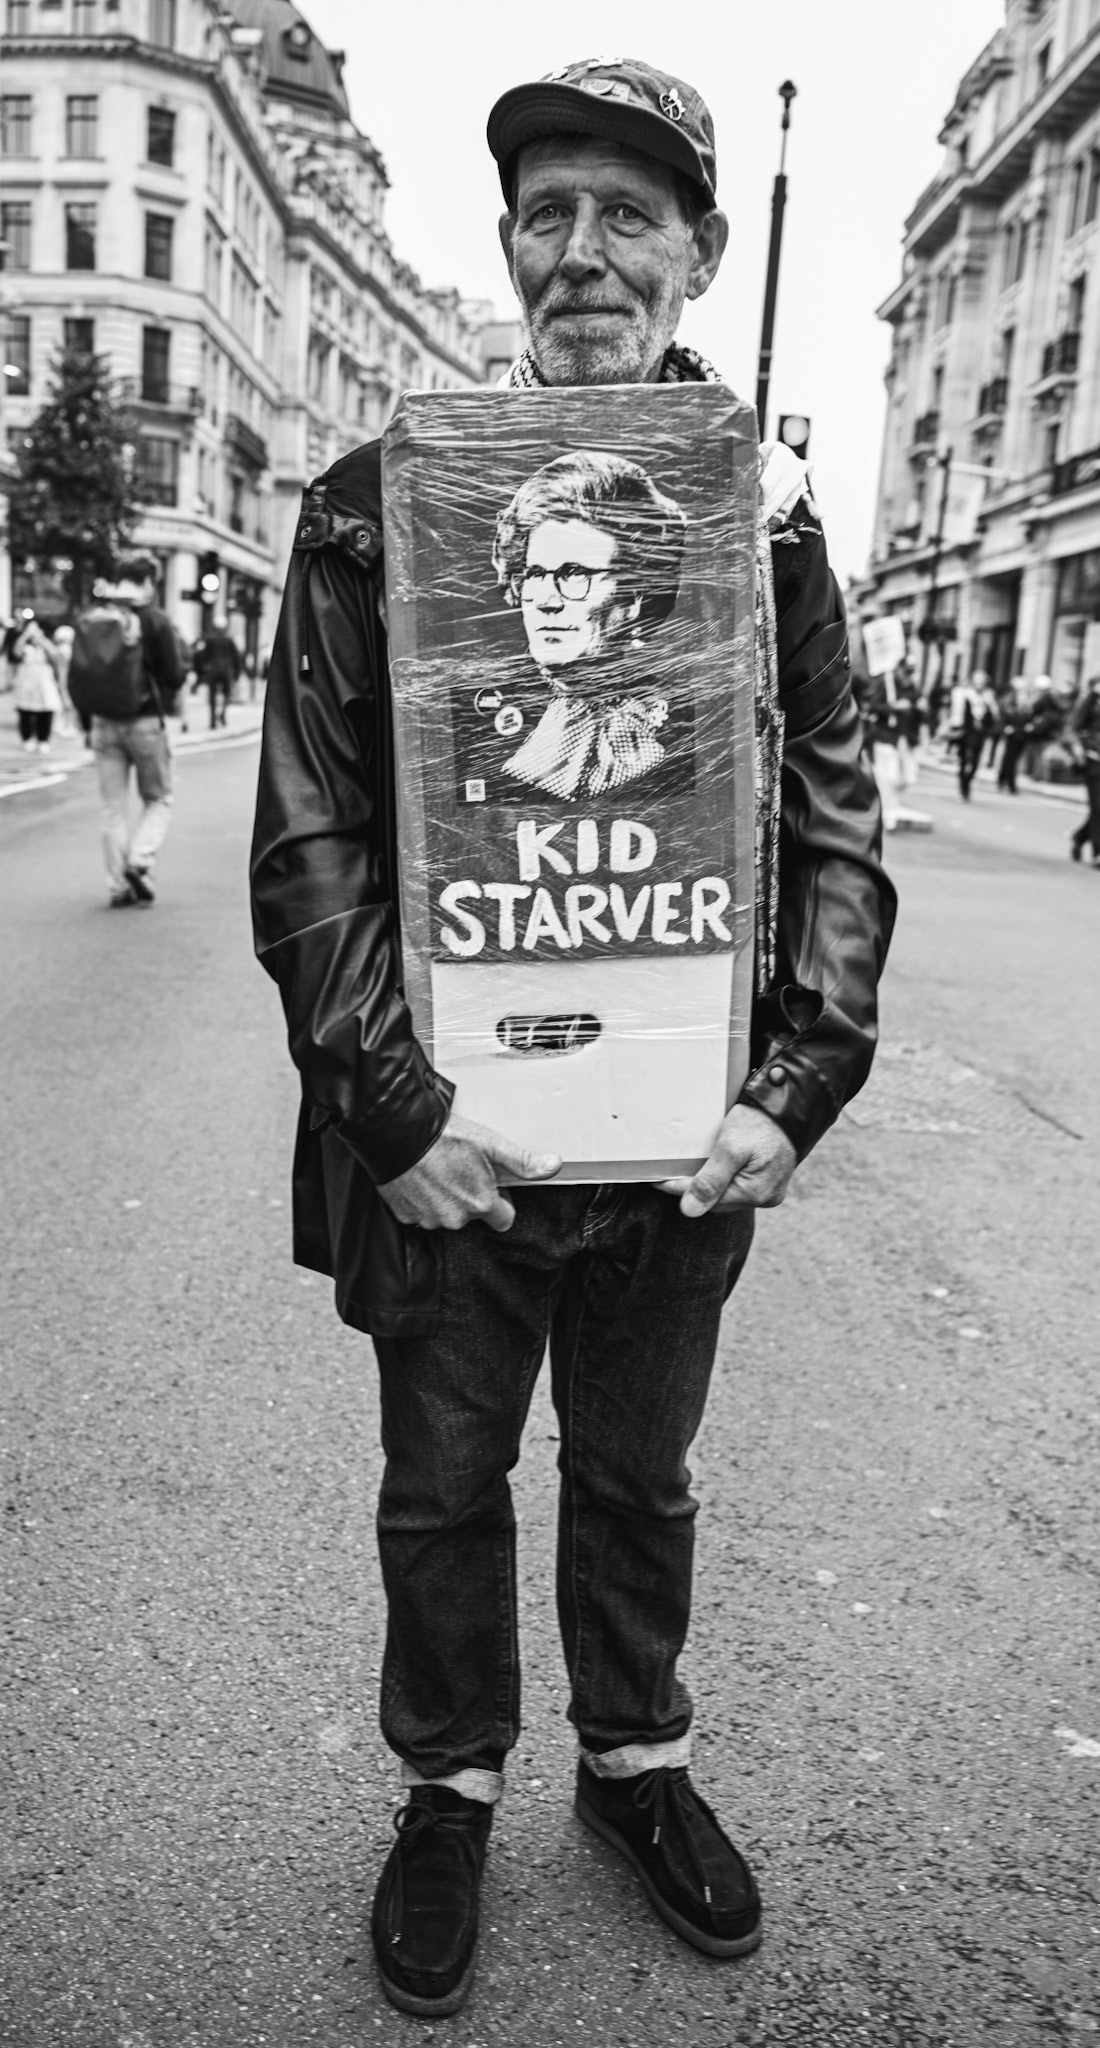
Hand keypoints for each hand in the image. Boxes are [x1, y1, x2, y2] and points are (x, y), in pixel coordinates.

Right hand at [377, 1108, 560, 1232]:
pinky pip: (421, 1213)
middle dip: (470, 1198)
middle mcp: (456, 1218)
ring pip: (446, 1215)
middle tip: (461, 1170)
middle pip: (473, 1216)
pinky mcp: (406, 1215)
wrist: (397, 1133)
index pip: (504, 1220)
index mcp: (481, 1204)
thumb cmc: (445, 1137)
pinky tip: (421, 1177)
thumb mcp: (490, 1144)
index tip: (490, 1184)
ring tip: (439, 1171)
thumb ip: (523, 1161)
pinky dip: (422, 1200)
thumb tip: (554, 1166)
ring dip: (445, 1200)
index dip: (500, 1202)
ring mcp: (429, 1219)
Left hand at [657, 1103, 796, 1217]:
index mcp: (755, 1193)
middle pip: (718, 1200)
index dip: (679, 1189)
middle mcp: (765, 1198)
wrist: (789, 1106)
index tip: (657, 1180)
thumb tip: (690, 1211)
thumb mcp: (730, 1147)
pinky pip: (741, 1186)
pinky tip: (716, 1167)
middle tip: (673, 1171)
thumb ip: (711, 1180)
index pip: (706, 1198)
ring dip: (711, 1184)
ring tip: (693, 1168)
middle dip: (695, 1187)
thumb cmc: (760, 1122)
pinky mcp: (771, 1182)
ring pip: (729, 1194)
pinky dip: (726, 1179)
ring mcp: (770, 1191)